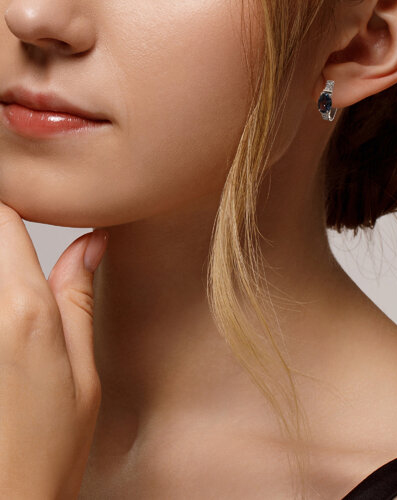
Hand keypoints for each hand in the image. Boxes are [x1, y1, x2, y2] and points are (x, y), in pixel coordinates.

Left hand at [0, 201, 107, 498]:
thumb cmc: (50, 448)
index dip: (12, 194)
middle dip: (1, 224)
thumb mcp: (83, 370)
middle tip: (17, 237)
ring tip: (15, 278)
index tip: (25, 192)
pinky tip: (5, 296)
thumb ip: (78, 297)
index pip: (0, 216)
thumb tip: (91, 241)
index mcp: (25, 311)